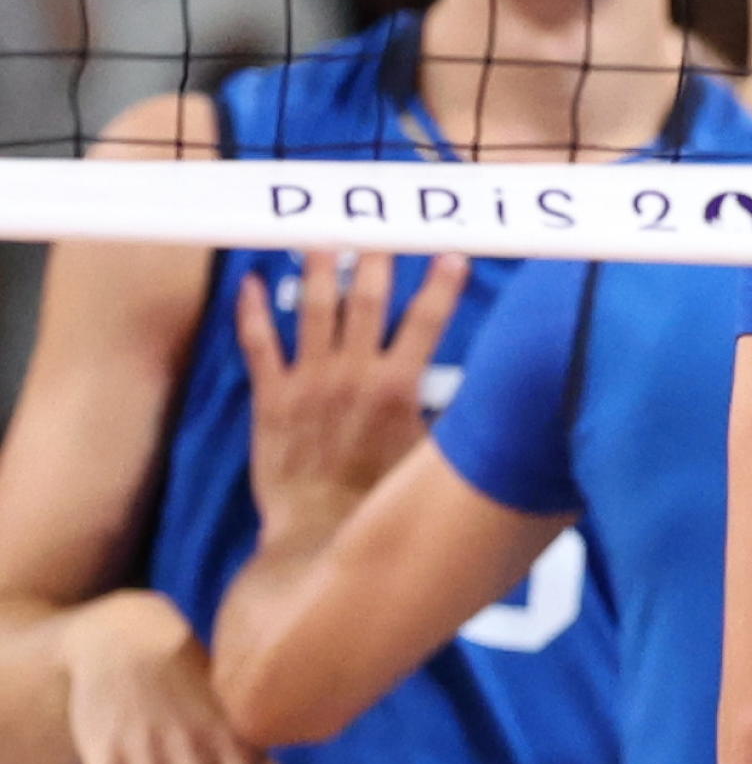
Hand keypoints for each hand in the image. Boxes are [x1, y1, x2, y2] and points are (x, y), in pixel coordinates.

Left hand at [236, 250, 469, 543]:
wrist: (317, 536)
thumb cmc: (381, 503)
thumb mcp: (429, 458)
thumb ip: (449, 418)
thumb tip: (486, 394)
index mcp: (398, 389)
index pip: (426, 322)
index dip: (442, 285)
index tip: (452, 253)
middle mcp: (352, 377)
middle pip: (366, 302)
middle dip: (375, 260)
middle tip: (377, 227)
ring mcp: (308, 384)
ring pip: (313, 311)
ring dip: (318, 269)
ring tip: (321, 236)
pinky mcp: (271, 400)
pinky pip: (258, 345)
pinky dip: (253, 312)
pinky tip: (252, 282)